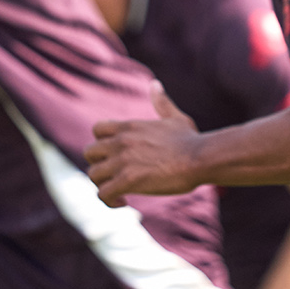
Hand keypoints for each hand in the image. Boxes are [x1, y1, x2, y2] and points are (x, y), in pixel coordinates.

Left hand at [85, 88, 204, 206]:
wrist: (200, 158)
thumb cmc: (191, 140)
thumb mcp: (175, 117)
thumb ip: (161, 102)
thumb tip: (155, 84)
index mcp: (129, 126)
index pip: (97, 129)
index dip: (102, 144)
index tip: (115, 156)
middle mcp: (121, 142)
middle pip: (89, 153)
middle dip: (99, 165)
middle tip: (115, 176)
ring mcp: (122, 161)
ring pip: (93, 175)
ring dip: (103, 186)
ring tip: (120, 194)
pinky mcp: (127, 181)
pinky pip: (103, 194)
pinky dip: (109, 202)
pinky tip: (124, 203)